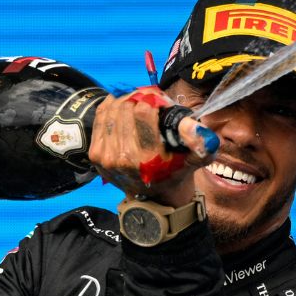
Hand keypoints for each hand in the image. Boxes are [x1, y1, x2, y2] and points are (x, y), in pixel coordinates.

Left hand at [88, 86, 217, 205]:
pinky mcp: (95, 154)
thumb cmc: (175, 171)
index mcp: (147, 158)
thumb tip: (193, 126)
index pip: (143, 111)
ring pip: (112, 108)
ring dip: (126, 101)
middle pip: (126, 107)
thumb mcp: (195, 158)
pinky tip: (123, 109)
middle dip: (140, 99)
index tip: (161, 103)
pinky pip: (101, 116)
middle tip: (150, 102)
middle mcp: (123, 157)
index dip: (154, 100)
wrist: (155, 196)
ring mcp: (106, 156)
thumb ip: (200, 142)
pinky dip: (112, 107)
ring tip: (138, 106)